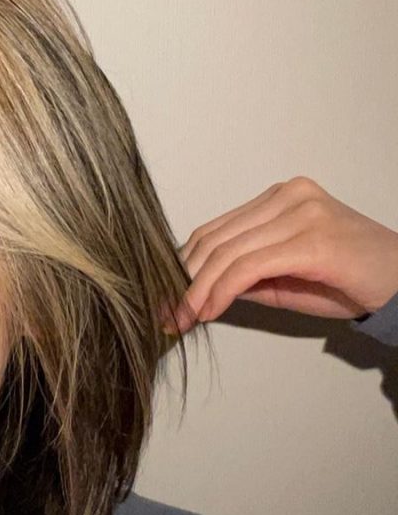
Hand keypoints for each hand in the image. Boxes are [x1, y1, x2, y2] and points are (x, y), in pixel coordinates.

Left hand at [163, 176, 397, 334]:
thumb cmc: (349, 280)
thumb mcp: (285, 277)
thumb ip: (244, 274)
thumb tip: (196, 289)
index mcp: (281, 197)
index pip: (217, 229)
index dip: (183, 264)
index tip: (166, 297)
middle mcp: (289, 196)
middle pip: (215, 238)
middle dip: (183, 280)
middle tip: (166, 314)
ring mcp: (301, 213)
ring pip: (227, 252)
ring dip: (197, 291)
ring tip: (183, 318)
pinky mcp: (311, 240)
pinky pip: (248, 267)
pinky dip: (221, 291)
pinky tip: (210, 311)